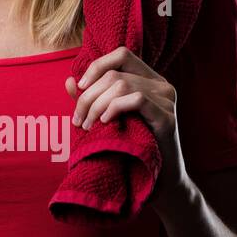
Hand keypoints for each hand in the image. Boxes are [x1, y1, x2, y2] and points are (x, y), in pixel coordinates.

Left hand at [65, 45, 189, 202]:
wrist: (159, 181)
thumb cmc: (132, 149)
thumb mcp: (108, 120)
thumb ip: (92, 100)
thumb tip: (69, 81)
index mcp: (149, 79)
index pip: (121, 55)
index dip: (97, 66)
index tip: (80, 88)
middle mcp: (162, 85)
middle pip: (115, 75)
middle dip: (89, 96)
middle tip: (79, 120)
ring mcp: (167, 100)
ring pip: (122, 86)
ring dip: (97, 105)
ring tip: (89, 126)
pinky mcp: (168, 118)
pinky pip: (137, 100)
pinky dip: (115, 108)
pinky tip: (107, 122)